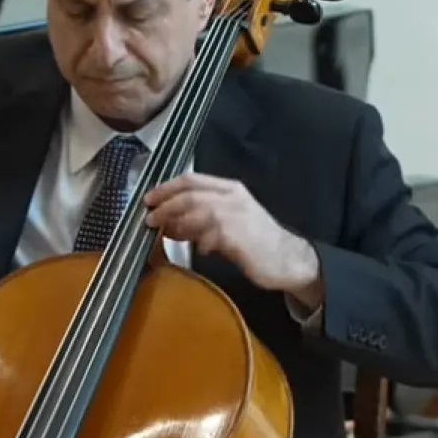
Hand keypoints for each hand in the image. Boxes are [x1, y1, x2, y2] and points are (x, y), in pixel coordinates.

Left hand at [143, 173, 323, 303]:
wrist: (288, 258)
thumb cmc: (256, 240)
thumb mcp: (228, 221)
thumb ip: (200, 219)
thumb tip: (168, 224)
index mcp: (230, 188)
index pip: (191, 180)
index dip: (166, 188)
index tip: (149, 199)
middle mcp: (233, 197)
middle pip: (189, 194)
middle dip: (165, 205)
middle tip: (149, 218)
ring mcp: (236, 216)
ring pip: (196, 212)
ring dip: (176, 223)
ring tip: (165, 233)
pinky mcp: (237, 237)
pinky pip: (208, 236)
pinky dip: (198, 243)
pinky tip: (199, 250)